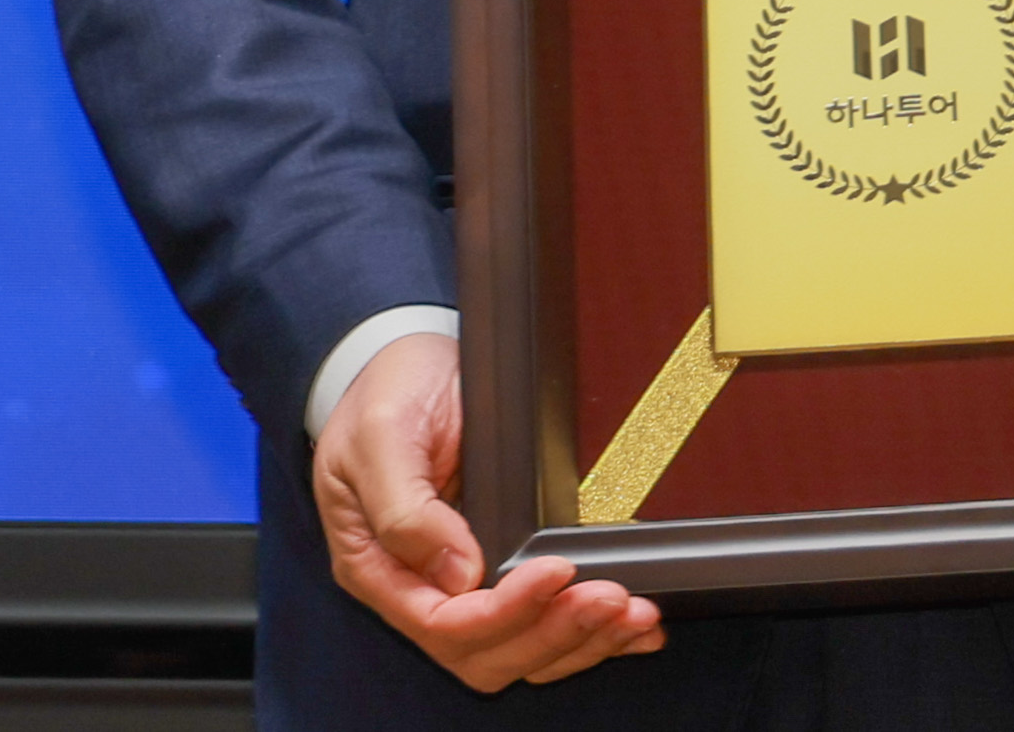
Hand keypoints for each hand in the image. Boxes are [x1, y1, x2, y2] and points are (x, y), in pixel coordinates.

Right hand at [312, 332, 664, 691]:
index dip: (504, 610)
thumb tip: (456, 573)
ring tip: (634, 616)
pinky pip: (542, 624)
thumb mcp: (381, 435)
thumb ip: (404, 510)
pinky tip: (633, 628)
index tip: (555, 570)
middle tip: (612, 599)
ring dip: (582, 641)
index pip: (442, 623)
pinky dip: (590, 635)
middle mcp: (420, 587)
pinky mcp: (502, 568)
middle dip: (553, 632)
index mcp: (378, 566)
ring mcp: (462, 582)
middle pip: (487, 652)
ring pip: (521, 649)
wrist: (409, 362)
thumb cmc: (386, 392)